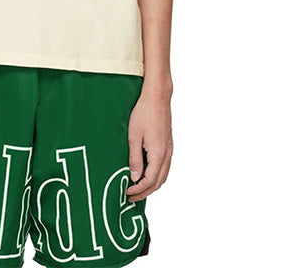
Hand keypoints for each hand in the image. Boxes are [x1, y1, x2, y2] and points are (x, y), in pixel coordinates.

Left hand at [126, 86, 172, 201]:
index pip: (149, 181)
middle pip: (158, 182)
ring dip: (152, 185)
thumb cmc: (144, 113)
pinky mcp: (168, 145)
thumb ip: (135, 158)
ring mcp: (169, 150)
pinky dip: (156, 176)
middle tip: (131, 197)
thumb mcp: (134, 136)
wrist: (157, 97)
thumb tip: (135, 177)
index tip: (126, 192)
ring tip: (138, 189)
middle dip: (145, 192)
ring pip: (163, 175)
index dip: (138, 190)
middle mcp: (167, 154)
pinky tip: (146, 174)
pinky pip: (164, 167)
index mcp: (158, 154)